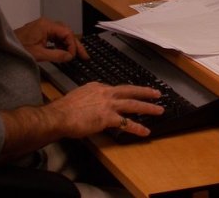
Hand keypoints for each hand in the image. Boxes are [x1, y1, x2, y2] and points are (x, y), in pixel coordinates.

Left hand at [13, 17, 87, 62]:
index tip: (74, 56)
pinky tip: (62, 52)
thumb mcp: (39, 54)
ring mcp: (42, 27)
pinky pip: (54, 36)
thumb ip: (56, 55)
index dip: (72, 45)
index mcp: (46, 25)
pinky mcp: (39, 32)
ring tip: (74, 55)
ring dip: (68, 44)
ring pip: (61, 34)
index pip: (66, 33)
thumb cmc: (18, 48)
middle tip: (84, 56)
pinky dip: (60, 44)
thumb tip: (70, 56)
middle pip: (66, 32)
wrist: (3, 47)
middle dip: (74, 44)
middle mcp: (46, 23)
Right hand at [47, 82, 163, 138]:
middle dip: (144, 92)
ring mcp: (108, 105)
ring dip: (148, 107)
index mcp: (97, 87)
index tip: (131, 94)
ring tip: (159, 110)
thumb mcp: (78, 96)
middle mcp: (105, 93)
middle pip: (129, 91)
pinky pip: (126, 123)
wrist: (60, 115)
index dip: (124, 93)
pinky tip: (145, 131)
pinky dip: (137, 128)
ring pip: (133, 104)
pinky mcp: (108, 118)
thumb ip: (88, 97)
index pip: (115, 89)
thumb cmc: (64, 109)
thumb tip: (90, 103)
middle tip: (156, 93)